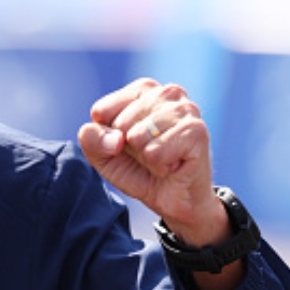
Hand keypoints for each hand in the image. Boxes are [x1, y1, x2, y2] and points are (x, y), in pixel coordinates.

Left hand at [77, 79, 228, 247]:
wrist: (174, 199)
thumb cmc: (140, 170)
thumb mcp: (104, 157)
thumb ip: (92, 140)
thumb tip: (114, 139)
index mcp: (142, 90)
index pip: (101, 111)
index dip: (108, 137)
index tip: (126, 144)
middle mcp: (166, 92)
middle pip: (119, 124)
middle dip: (129, 148)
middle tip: (149, 154)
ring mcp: (185, 109)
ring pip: (138, 137)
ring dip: (145, 157)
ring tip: (162, 158)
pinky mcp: (197, 131)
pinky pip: (156, 153)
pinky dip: (159, 166)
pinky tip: (174, 164)